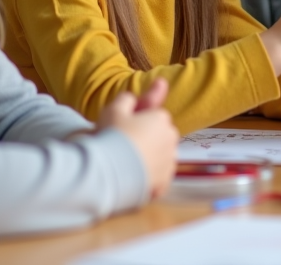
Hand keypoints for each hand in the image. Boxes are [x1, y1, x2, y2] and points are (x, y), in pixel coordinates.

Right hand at [97, 78, 178, 199]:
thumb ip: (126, 100)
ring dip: (150, 159)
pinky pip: (159, 178)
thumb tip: (133, 97)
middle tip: (125, 147)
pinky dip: (150, 179)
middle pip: (161, 136)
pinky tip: (134, 180)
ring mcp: (170, 162)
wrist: (109, 170)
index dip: (140, 122)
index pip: (155, 116)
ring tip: (127, 165)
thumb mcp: (114, 110)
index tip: (125, 129)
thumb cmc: (112, 136)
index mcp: (162, 118)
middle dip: (148, 140)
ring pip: (161, 158)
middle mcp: (171, 138)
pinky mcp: (164, 182)